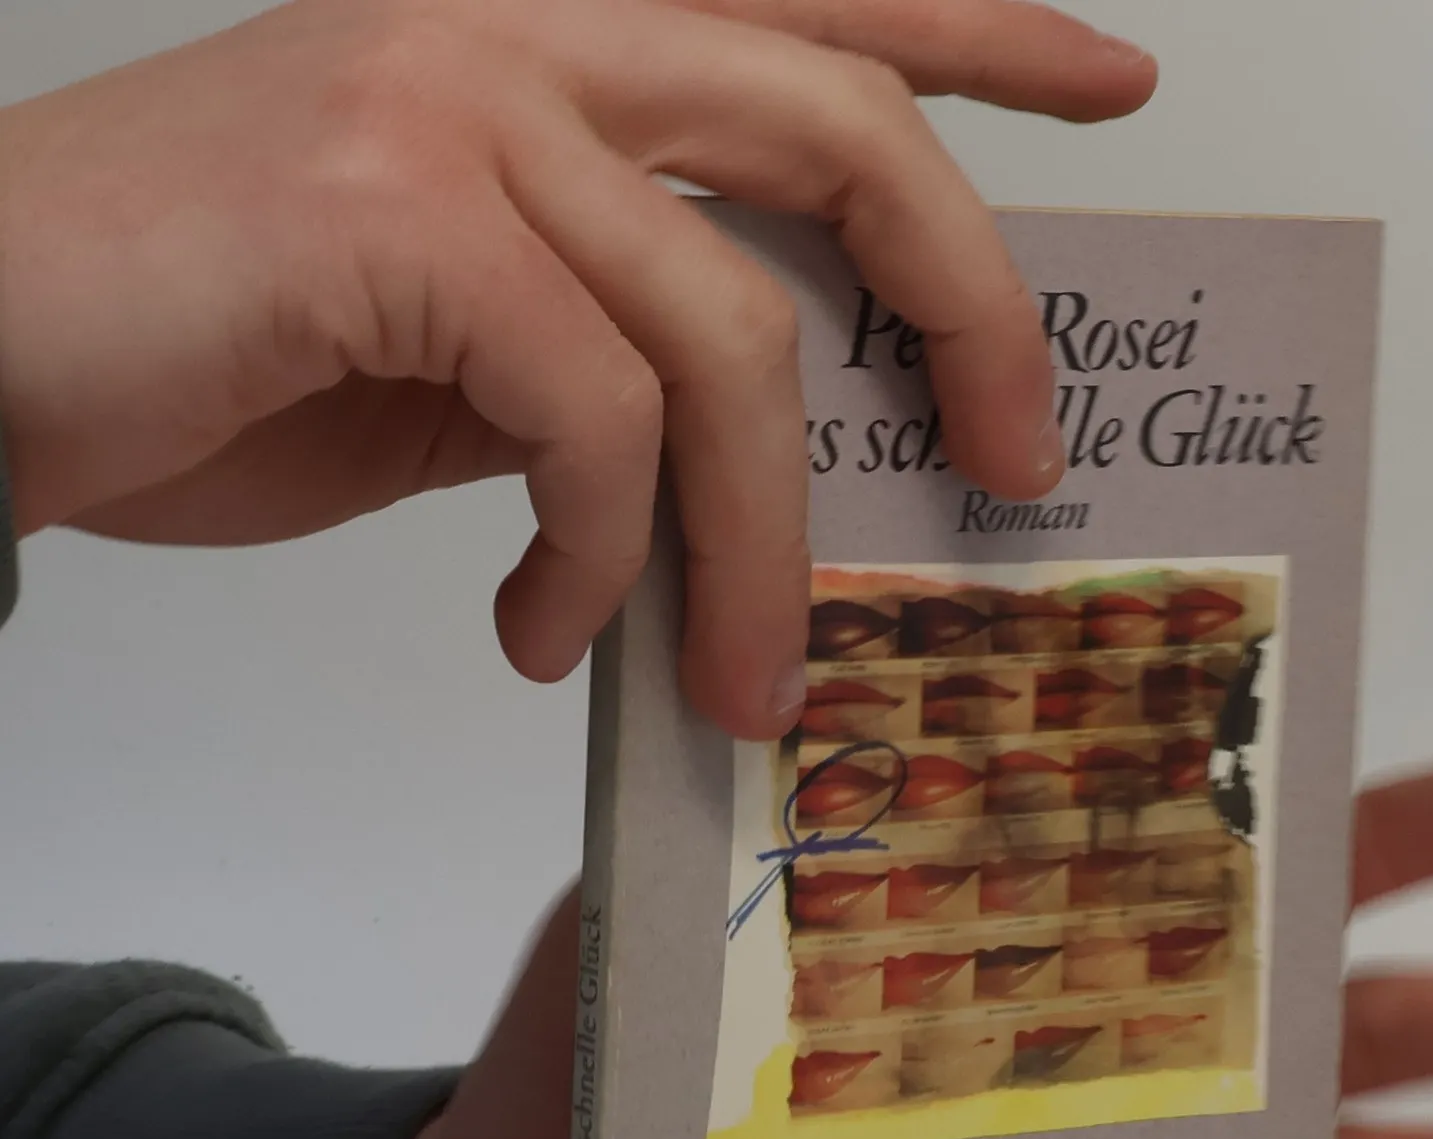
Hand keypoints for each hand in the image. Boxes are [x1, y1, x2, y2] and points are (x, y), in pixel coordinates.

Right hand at [0, 0, 1153, 729]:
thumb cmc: (225, 345)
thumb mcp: (474, 339)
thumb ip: (618, 341)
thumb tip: (764, 446)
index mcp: (555, 35)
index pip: (814, 3)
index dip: (978, 30)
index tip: (1110, 86)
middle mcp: (520, 21)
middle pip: (842, 128)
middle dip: (971, 310)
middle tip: (1021, 470)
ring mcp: (455, 92)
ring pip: (727, 334)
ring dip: (757, 549)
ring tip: (739, 681)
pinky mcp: (390, 203)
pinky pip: (594, 413)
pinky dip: (595, 557)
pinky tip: (544, 633)